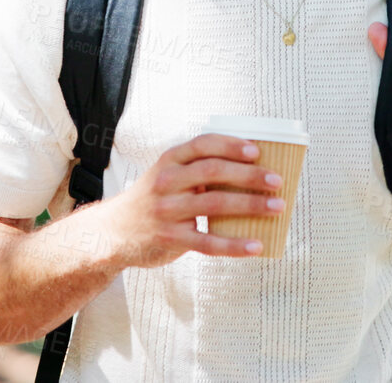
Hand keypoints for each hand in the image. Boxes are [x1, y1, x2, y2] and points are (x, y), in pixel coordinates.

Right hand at [103, 132, 286, 268]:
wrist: (114, 232)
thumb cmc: (153, 200)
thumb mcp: (166, 176)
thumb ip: (196, 170)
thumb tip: (250, 172)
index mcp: (168, 160)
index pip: (202, 144)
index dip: (231, 145)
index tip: (257, 151)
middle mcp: (166, 182)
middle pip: (213, 172)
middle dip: (249, 175)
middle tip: (276, 181)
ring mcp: (167, 211)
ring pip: (215, 204)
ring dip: (251, 205)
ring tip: (277, 208)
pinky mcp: (170, 238)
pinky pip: (208, 242)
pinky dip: (235, 245)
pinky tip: (256, 245)